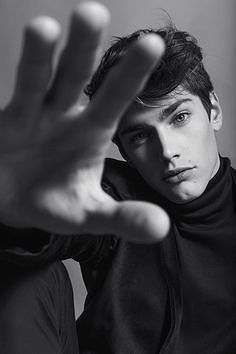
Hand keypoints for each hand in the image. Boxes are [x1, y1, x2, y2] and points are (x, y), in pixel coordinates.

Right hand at [0, 1, 168, 242]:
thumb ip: (123, 218)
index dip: (132, 75)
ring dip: (39, 54)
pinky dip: (9, 82)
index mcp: (91, 133)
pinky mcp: (6, 121)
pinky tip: (16, 56)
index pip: (116, 100)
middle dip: (83, 48)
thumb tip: (161, 227)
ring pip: (37, 78)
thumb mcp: (92, 214)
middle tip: (93, 13)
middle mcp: (64, 115)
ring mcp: (32, 114)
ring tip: (44, 27)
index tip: (153, 46)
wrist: (16, 205)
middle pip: (76, 77)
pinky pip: (9, 98)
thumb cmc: (56, 203)